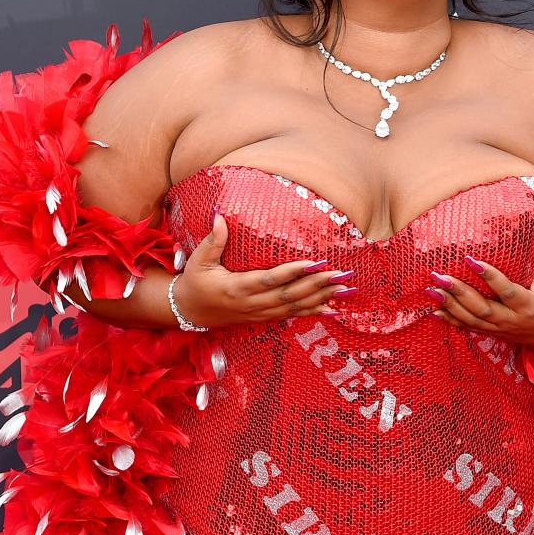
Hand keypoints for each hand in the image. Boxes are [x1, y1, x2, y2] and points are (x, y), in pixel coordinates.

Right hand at [171, 209, 356, 327]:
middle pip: (289, 295)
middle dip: (316, 285)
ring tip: (344, 289)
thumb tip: (220, 216)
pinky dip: (313, 312)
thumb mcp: (198, 261)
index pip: (269, 280)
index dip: (292, 272)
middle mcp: (251, 304)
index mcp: (236, 288)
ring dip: (320, 298)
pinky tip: (332, 309)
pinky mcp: (264, 318)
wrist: (189, 312)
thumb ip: (213, 241)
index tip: (314, 263)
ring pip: (294, 307)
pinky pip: (291, 316)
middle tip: (340, 274)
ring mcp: (259, 313)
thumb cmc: (195, 282)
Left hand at [425, 216, 533, 345]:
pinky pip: (469, 328)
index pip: (506, 291)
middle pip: (482, 308)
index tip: (470, 260)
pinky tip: (434, 310)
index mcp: (528, 304)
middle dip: (459, 293)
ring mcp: (501, 329)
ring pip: (472, 320)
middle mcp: (512, 319)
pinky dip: (452, 320)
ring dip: (450, 306)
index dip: (489, 277)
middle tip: (439, 276)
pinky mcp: (494, 334)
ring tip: (431, 290)